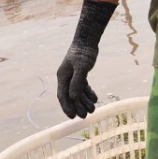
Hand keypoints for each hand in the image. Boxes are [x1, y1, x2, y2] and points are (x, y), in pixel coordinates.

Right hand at [56, 0, 116, 118]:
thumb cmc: (83, 53)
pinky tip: (95, 99)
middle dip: (77, 107)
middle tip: (84, 116)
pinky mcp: (80, 73)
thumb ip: (77, 82)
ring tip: (93, 110)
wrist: (87, 41)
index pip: (62, 95)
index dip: (67, 107)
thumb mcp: (81, 68)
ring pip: (77, 92)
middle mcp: (66, 77)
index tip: (72, 116)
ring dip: (84, 101)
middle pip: (70, 96)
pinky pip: (83, 86)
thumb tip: (73, 98)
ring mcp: (73, 76)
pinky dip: (88, 93)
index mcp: (62, 77)